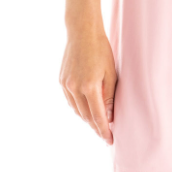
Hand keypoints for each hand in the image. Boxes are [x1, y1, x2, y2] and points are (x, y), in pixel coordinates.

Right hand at [59, 28, 116, 144]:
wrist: (82, 32)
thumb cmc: (101, 50)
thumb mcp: (111, 72)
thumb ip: (109, 96)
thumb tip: (110, 116)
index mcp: (89, 86)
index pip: (97, 116)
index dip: (104, 130)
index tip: (109, 139)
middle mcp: (75, 88)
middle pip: (86, 116)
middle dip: (96, 126)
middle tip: (105, 134)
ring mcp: (65, 85)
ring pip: (76, 110)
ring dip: (86, 118)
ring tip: (97, 123)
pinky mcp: (61, 81)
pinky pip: (70, 100)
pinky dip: (78, 107)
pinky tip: (86, 109)